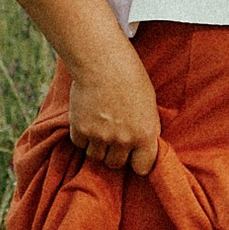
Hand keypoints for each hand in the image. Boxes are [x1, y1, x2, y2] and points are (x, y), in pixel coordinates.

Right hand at [67, 46, 161, 175]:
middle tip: (113, 138)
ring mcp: (100, 136)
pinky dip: (82, 136)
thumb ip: (146, 128)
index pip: (142, 168)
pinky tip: (87, 119)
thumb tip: (144, 147)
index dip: (138, 162)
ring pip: (95, 157)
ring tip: (100, 127)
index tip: (134, 155)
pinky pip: (79, 144)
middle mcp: (123, 140)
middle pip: (115, 164)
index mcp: (145, 134)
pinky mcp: (80, 129)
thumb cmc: (130, 78)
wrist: (102, 61)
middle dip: (115, 154)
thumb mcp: (149, 105)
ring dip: (97, 147)